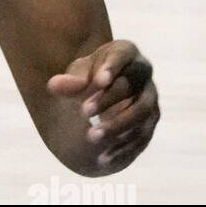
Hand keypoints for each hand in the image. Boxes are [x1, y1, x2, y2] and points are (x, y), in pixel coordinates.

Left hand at [48, 41, 157, 170]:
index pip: (122, 55)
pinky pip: (142, 135)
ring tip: (91, 136)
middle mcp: (143, 73)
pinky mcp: (151, 122)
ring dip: (117, 126)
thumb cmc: (88, 77)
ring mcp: (151, 98)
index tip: (97, 81)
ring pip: (141, 113)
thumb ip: (68, 80)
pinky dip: (123, 146)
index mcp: (125, 52)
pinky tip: (103, 155)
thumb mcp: (76, 74)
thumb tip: (54, 85)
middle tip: (83, 112)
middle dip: (108, 100)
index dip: (112, 67)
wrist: (102, 97)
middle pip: (132, 86)